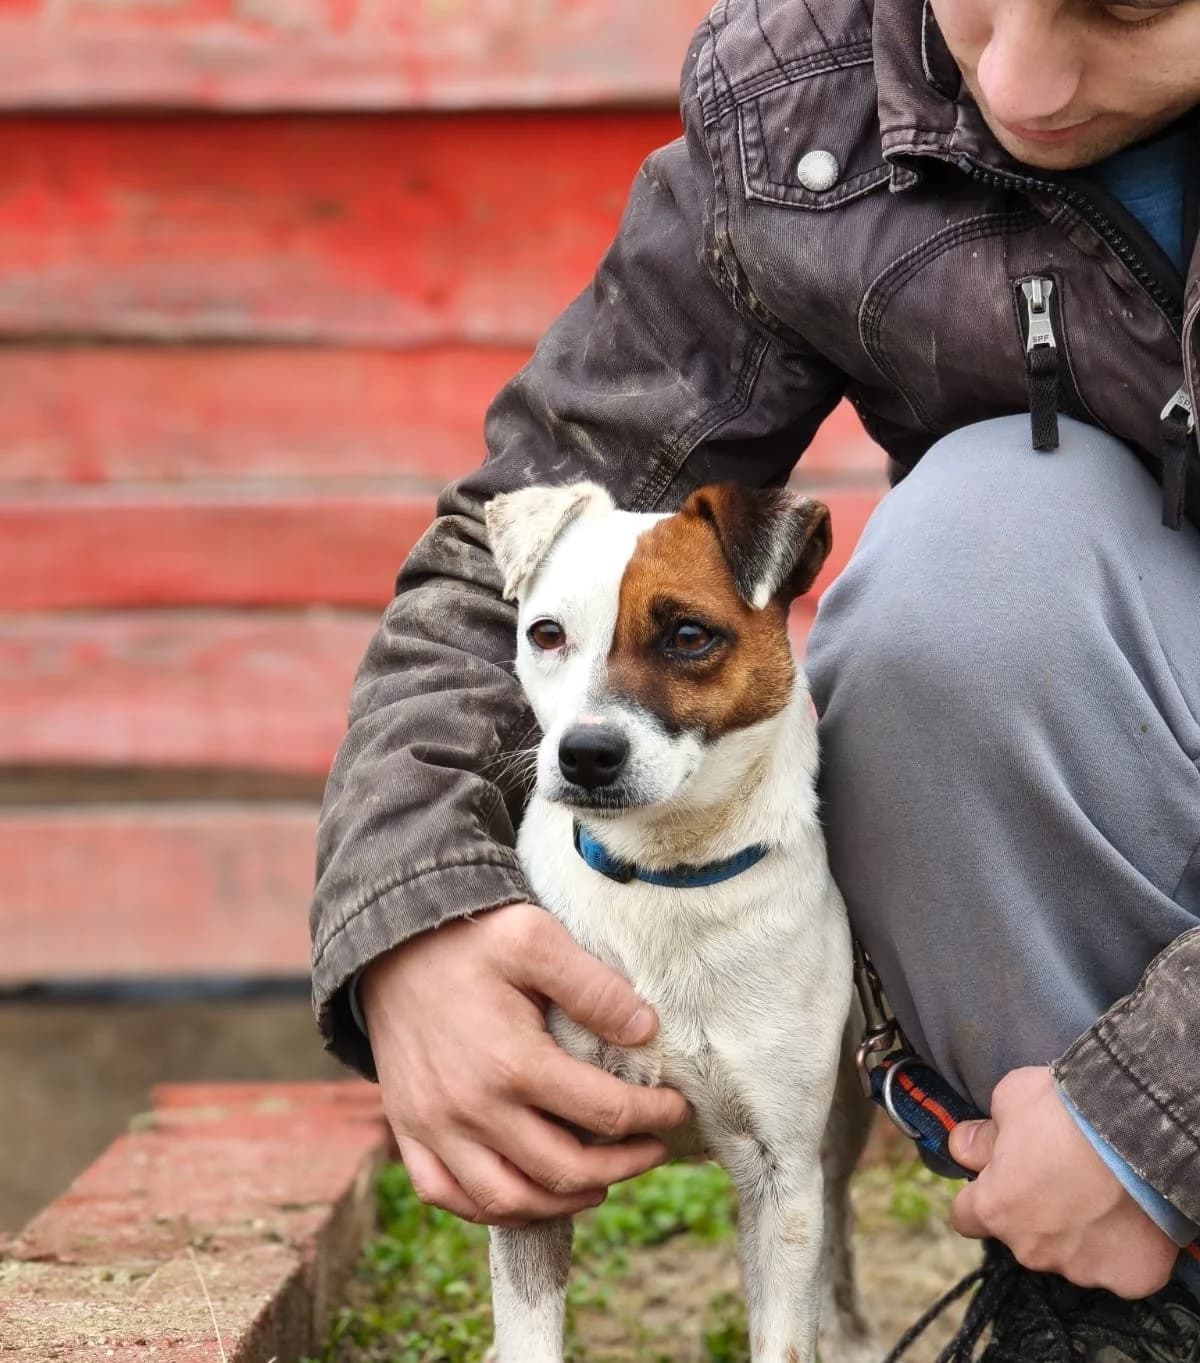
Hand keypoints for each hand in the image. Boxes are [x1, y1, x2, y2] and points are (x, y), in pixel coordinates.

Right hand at [360, 903, 689, 1226]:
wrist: (390, 944)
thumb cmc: (471, 938)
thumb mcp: (537, 939)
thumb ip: (594, 987)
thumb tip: (646, 1031)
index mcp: (513, 1063)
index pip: (605, 1111)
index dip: (651, 1115)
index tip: (675, 1107)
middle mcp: (472, 1109)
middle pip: (564, 1170)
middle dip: (622, 1166)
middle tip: (651, 1151)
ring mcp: (435, 1127)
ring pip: (508, 1200)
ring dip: (563, 1201)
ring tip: (599, 1182)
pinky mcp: (408, 1130)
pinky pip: (447, 1197)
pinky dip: (490, 1210)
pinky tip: (525, 1194)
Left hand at [948, 1066, 1178, 1297]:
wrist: (1143, 1130)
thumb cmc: (1065, 1111)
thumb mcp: (1009, 1101)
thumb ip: (983, 1135)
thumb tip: (962, 1148)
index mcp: (995, 1209)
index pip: (966, 1217)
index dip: (981, 1195)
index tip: (999, 1178)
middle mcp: (1031, 1248)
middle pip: (1022, 1236)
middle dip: (1035, 1211)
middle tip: (1062, 1176)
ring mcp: (1081, 1269)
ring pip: (1070, 1254)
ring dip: (1078, 1231)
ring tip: (1101, 1192)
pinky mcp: (1128, 1278)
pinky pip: (1118, 1268)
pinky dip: (1123, 1247)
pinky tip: (1133, 1217)